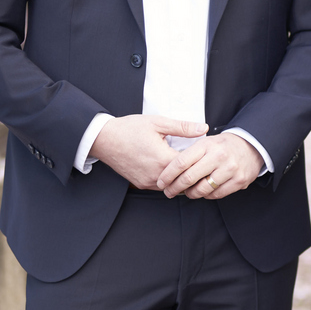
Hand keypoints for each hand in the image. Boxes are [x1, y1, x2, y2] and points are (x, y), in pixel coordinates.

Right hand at [91, 114, 208, 188]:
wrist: (103, 139)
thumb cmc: (129, 129)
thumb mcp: (158, 123)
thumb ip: (183, 127)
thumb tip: (204, 128)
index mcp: (162, 159)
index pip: (191, 167)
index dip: (201, 161)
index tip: (207, 155)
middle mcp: (155, 175)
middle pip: (183, 180)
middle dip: (193, 172)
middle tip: (204, 165)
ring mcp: (147, 182)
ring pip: (172, 186)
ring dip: (180, 178)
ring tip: (190, 168)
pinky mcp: (140, 184)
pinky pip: (160, 186)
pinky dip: (168, 181)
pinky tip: (173, 171)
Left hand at [158, 133, 265, 198]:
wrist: (252, 145)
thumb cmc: (223, 146)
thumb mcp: (206, 142)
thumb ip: (190, 154)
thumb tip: (170, 172)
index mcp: (207, 145)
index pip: (181, 162)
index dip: (168, 175)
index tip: (161, 182)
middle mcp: (218, 156)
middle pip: (189, 178)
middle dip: (175, 188)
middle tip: (169, 192)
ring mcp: (230, 169)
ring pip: (202, 189)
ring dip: (191, 194)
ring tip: (187, 192)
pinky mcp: (239, 180)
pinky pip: (216, 194)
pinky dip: (207, 195)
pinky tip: (204, 191)